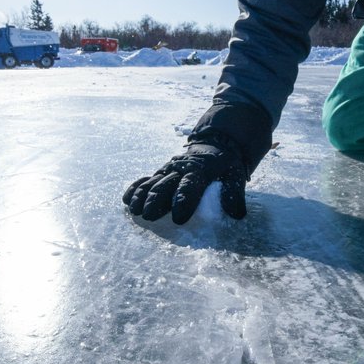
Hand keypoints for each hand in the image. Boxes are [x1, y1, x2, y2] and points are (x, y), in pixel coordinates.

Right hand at [122, 142, 246, 223]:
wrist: (215, 144)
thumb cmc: (226, 165)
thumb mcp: (235, 175)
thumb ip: (233, 194)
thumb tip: (236, 214)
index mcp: (200, 171)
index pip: (189, 186)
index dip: (183, 202)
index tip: (178, 219)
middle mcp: (180, 170)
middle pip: (165, 185)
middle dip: (156, 201)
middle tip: (149, 216)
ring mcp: (168, 170)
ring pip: (152, 183)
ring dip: (142, 196)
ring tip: (135, 211)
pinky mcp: (161, 172)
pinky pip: (146, 179)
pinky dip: (136, 188)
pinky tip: (126, 200)